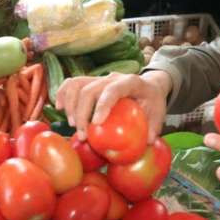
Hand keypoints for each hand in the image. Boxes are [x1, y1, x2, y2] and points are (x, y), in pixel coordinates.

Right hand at [56, 72, 170, 142]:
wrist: (148, 86)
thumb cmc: (153, 102)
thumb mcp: (160, 113)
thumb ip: (155, 127)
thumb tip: (148, 142)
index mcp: (131, 82)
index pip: (113, 90)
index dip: (103, 105)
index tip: (96, 124)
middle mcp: (112, 77)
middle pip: (90, 89)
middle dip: (82, 113)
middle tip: (82, 135)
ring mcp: (100, 79)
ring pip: (77, 84)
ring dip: (70, 105)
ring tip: (73, 125)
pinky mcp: (90, 82)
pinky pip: (71, 83)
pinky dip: (63, 93)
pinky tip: (59, 107)